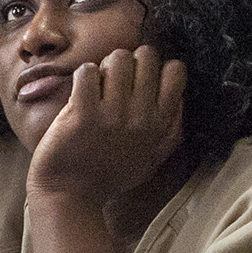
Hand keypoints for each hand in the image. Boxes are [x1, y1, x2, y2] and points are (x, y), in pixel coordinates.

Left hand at [27, 46, 185, 211]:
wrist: (71, 197)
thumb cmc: (110, 175)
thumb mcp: (152, 158)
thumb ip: (171, 129)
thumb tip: (180, 97)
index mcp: (160, 125)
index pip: (176, 71)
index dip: (157, 68)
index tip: (140, 82)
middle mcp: (141, 118)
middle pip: (146, 56)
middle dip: (130, 61)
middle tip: (115, 82)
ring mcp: (112, 115)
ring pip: (118, 58)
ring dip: (105, 67)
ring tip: (97, 87)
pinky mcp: (82, 114)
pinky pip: (88, 71)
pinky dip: (83, 76)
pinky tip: (80, 94)